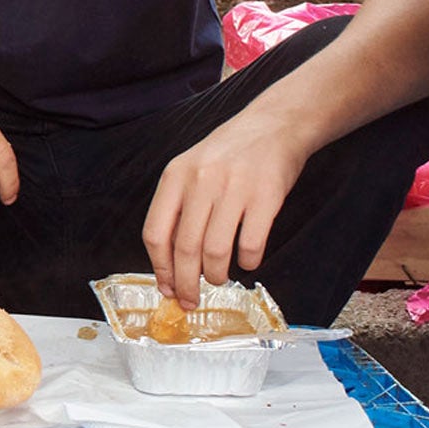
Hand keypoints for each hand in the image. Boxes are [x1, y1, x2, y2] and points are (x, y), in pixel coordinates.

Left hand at [142, 113, 305, 304]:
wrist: (272, 126)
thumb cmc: (227, 155)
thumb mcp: (191, 170)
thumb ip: (178, 208)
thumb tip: (170, 261)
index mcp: (174, 177)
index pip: (156, 233)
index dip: (160, 267)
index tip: (166, 288)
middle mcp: (200, 182)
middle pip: (184, 248)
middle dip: (186, 283)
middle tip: (190, 300)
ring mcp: (233, 188)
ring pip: (215, 250)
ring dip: (216, 275)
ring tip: (219, 279)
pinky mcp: (265, 196)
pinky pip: (251, 243)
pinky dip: (247, 261)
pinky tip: (247, 261)